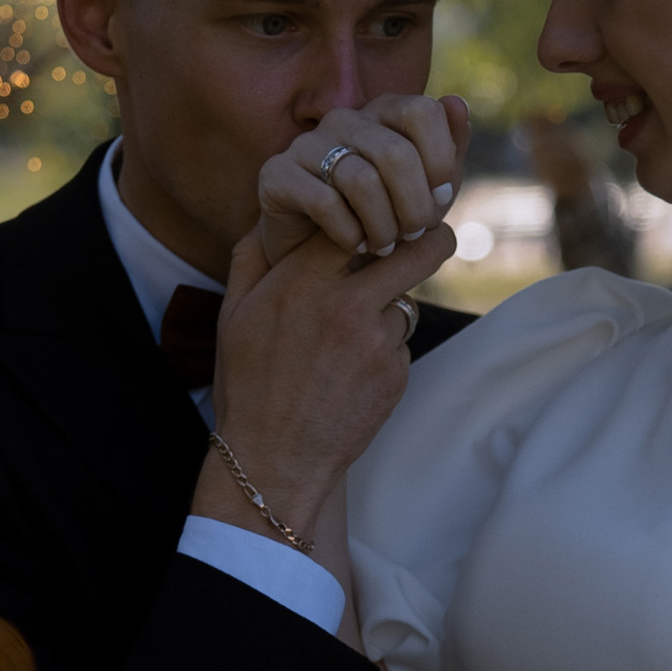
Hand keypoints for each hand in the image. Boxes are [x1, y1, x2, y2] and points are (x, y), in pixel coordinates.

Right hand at [205, 201, 455, 543]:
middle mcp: (346, 304)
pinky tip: (352, 374)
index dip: (377, 212)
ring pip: (407, 302)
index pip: (360, 218)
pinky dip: (384, 350)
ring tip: (351, 337)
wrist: (274, 458)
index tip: (386, 213)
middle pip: (418, 250)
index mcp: (303, 280)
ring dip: (391, 308)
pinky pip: (400, 345)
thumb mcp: (234, 313)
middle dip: (433, 239)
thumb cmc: (249, 383)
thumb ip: (253, 256)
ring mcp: (376, 341)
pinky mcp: (396, 373)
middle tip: (437, 235)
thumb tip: (271, 214)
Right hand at [255, 96, 467, 266]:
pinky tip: (355, 245)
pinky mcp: (276, 174)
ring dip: (383, 226)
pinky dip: (350, 234)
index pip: (422, 111)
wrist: (318, 256)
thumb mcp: (424, 188)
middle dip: (415, 205)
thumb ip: (447, 149)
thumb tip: (457, 104)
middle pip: (396, 154)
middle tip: (414, 234)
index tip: (441, 199)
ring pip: (362, 181)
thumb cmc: (381, 215)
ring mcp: (306, 144)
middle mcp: (343, 119)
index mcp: (381, 112)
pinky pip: (325, 203)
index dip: (441, 160)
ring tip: (385, 246)